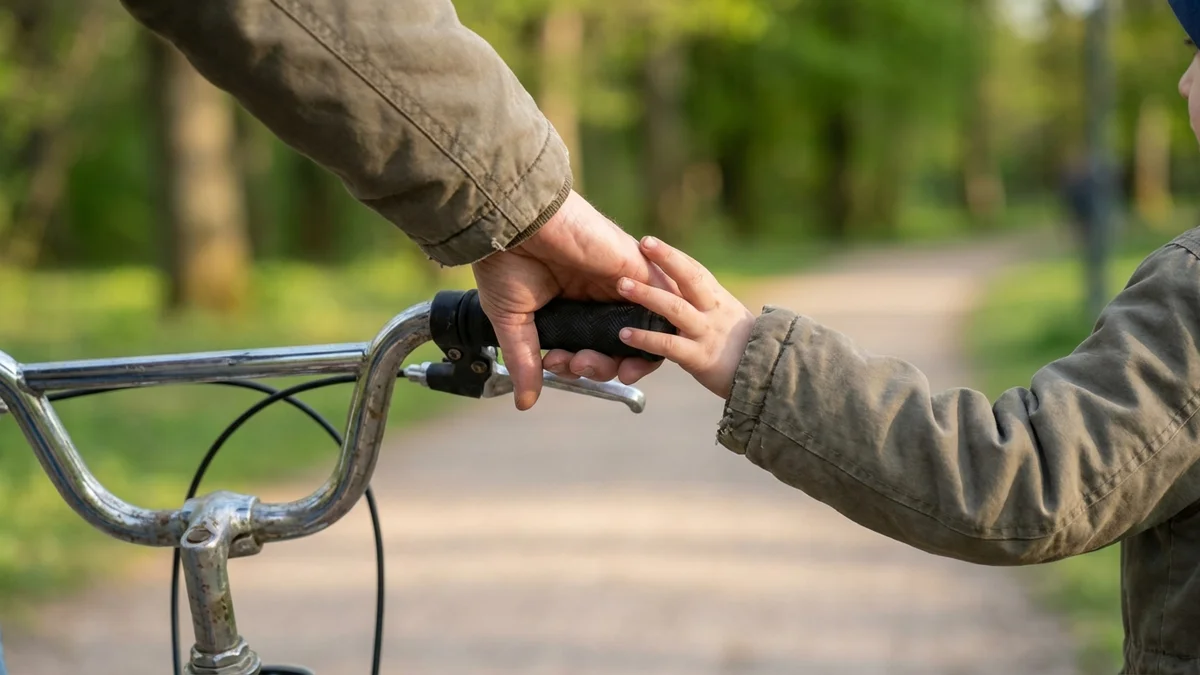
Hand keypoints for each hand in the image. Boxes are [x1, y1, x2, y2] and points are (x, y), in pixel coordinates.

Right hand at [471, 191, 672, 409]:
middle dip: (603, 369)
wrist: (512, 222)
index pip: (592, 347)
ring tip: (606, 367)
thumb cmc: (506, 262)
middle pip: (620, 346)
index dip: (583, 368)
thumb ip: (525, 361)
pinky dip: (660, 328)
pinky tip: (644, 350)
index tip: (560, 369)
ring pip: (642, 332)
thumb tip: (526, 402)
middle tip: (578, 367)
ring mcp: (621, 282)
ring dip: (630, 359)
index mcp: (571, 304)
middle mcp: (599, 295)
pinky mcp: (637, 268)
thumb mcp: (513, 321)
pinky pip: (664, 302)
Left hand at [614, 236, 754, 398]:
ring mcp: (706, 332)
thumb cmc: (741, 347)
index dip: (671, 255)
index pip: (694, 270)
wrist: (769, 375)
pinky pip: (669, 345)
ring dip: (647, 295)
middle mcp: (712, 310)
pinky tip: (624, 334)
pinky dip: (645, 338)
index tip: (649, 242)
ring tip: (622, 285)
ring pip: (675, 307)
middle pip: (690, 277)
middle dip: (666, 259)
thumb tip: (676, 293)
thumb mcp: (725, 319)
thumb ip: (702, 306)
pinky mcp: (700, 357)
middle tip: (641, 245)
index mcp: (717, 299)